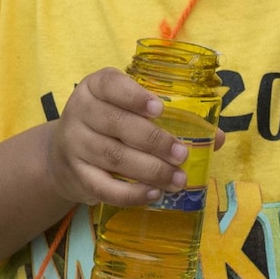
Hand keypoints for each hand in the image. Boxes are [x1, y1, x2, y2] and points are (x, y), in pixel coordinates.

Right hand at [44, 68, 219, 208]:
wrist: (63, 155)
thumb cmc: (109, 126)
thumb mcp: (128, 110)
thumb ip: (168, 117)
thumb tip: (216, 137)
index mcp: (95, 87)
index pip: (111, 85)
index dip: (135, 96)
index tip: (160, 109)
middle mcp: (80, 112)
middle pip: (117, 124)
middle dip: (154, 140)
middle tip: (182, 154)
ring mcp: (75, 145)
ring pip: (114, 157)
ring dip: (150, 170)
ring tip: (177, 179)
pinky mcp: (76, 175)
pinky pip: (104, 187)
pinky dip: (131, 193)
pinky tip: (153, 193)